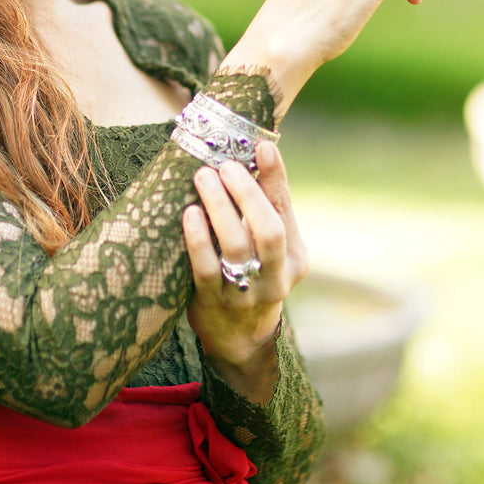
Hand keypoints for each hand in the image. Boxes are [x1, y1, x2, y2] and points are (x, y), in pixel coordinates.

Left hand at [182, 140, 306, 403]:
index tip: (262, 146)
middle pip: (269, 231)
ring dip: (219, 208)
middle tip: (225, 165)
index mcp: (294, 257)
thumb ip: (263, 206)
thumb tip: (254, 149)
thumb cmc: (251, 273)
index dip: (276, 177)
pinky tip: (189, 213)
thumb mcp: (267, 246)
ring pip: (237, 247)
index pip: (286, 211)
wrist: (238, 338)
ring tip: (203, 177)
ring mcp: (246, 293)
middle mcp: (276, 276)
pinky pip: (206, 269)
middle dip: (247, 193)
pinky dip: (198, 239)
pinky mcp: (214, 303)